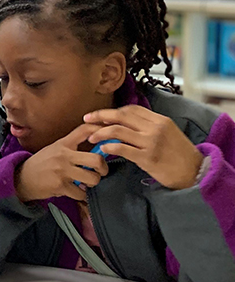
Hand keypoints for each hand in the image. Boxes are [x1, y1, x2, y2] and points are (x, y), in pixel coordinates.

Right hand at [15, 124, 109, 201]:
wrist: (22, 178)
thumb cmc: (41, 164)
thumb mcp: (55, 148)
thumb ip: (73, 145)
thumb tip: (96, 145)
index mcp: (64, 144)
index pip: (85, 130)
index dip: (100, 130)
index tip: (107, 137)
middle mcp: (64, 155)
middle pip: (96, 159)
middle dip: (104, 168)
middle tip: (101, 171)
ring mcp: (62, 171)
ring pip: (92, 178)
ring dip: (93, 182)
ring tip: (87, 182)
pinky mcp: (60, 186)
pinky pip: (81, 193)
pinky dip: (82, 195)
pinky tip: (77, 192)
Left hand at [85, 105, 203, 189]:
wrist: (194, 172)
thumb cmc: (179, 155)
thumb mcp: (168, 134)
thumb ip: (149, 127)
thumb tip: (127, 125)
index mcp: (160, 120)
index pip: (131, 109)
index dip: (113, 111)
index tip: (99, 115)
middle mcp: (155, 128)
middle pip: (122, 116)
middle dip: (101, 116)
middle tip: (86, 119)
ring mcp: (151, 142)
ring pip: (119, 131)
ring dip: (101, 132)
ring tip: (91, 137)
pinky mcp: (147, 157)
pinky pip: (123, 149)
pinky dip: (109, 147)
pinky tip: (102, 149)